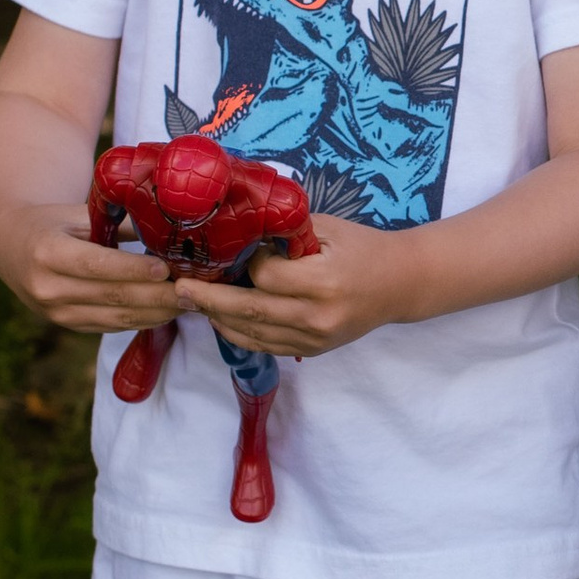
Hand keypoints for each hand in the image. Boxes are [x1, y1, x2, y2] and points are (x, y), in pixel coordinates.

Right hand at [12, 209, 187, 337]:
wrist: (11, 246)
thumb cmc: (52, 221)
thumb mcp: (78, 213)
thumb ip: (120, 220)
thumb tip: (171, 220)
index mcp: (47, 252)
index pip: (96, 265)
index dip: (132, 270)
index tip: (165, 268)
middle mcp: (47, 288)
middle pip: (111, 296)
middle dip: (157, 296)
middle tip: (193, 290)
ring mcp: (55, 312)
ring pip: (115, 317)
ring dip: (156, 312)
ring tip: (189, 301)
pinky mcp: (68, 325)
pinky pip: (111, 326)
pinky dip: (142, 320)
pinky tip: (167, 311)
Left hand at [175, 212, 403, 359]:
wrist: (401, 284)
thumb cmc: (363, 248)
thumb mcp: (328, 228)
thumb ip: (285, 234)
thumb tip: (240, 234)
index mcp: (324, 282)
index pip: (266, 277)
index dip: (250, 263)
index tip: (248, 249)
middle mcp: (317, 317)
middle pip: (250, 311)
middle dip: (209, 299)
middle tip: (178, 288)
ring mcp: (314, 339)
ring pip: (252, 334)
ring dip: (218, 318)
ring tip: (192, 303)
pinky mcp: (312, 350)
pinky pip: (265, 346)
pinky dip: (239, 332)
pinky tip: (221, 318)